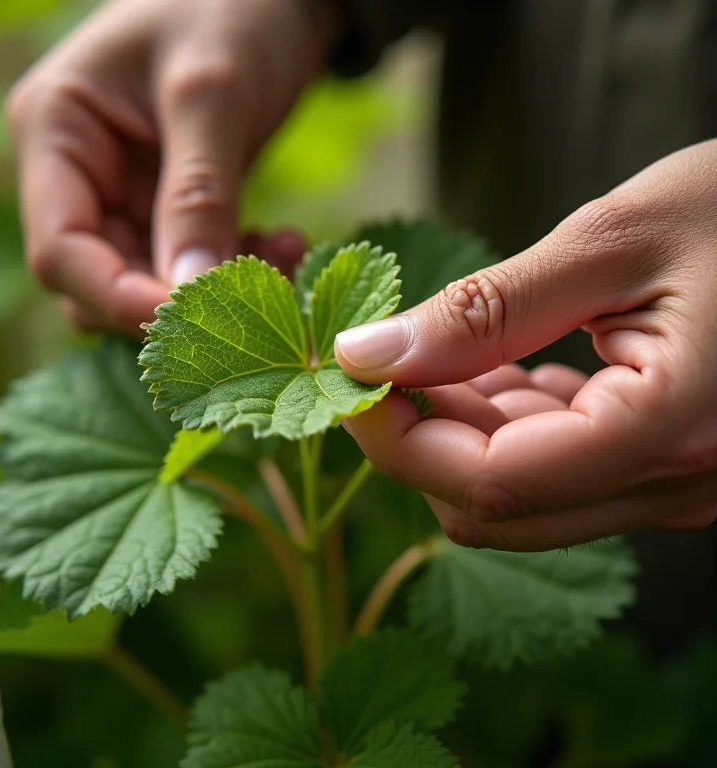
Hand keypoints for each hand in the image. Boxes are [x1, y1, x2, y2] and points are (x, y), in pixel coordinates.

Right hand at [7, 0, 338, 336]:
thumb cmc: (232, 9)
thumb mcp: (212, 95)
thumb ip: (198, 195)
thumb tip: (191, 294)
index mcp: (58, 134)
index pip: (61, 251)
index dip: (118, 298)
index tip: (191, 319)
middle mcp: (81, 174)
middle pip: (101, 281)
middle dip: (175, 302)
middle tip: (252, 296)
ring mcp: (126, 194)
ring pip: (151, 282)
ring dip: (215, 291)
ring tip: (285, 260)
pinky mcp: (170, 206)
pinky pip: (191, 264)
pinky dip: (236, 269)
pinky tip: (285, 245)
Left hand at [336, 139, 716, 550]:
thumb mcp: (609, 242)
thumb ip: (484, 312)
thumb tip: (367, 355)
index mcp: (667, 432)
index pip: (487, 482)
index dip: (398, 440)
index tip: (354, 375)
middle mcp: (673, 485)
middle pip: (491, 506)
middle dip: (422, 437)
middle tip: (396, 355)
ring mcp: (670, 486)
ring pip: (514, 496)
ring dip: (462, 428)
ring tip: (460, 345)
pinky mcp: (659, 467)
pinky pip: (550, 474)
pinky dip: (505, 426)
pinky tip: (511, 364)